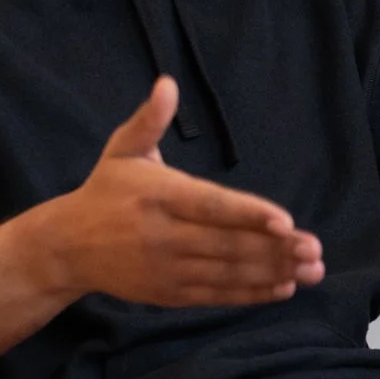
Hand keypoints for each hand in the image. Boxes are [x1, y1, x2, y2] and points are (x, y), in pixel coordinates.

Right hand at [28, 77, 324, 306]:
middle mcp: (163, 235)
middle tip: (314, 249)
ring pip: (227, 272)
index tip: (285, 221)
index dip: (249, 214)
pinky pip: (216, 295)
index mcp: (159, 196)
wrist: (65, 247)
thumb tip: (168, 83)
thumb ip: (149, 121)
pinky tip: (283, 288)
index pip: (211, 206)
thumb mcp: (122, 151)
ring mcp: (166, 268)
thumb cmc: (105, 191)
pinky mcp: (169, 294)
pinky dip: (250, 294)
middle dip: (274, 248)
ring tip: (311, 270)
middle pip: (226, 244)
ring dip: (272, 272)